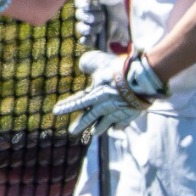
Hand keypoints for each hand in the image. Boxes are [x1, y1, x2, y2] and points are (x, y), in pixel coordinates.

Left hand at [51, 51, 167, 139]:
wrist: (141, 81)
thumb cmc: (117, 69)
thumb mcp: (98, 61)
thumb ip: (87, 63)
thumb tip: (82, 65)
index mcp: (94, 95)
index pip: (77, 102)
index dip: (66, 107)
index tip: (55, 112)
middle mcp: (103, 107)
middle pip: (89, 118)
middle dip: (80, 124)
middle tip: (72, 131)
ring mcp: (117, 112)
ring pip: (105, 123)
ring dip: (98, 129)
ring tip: (94, 133)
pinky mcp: (130, 114)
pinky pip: (121, 123)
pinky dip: (118, 126)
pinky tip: (116, 129)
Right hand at [73, 0, 127, 50]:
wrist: (136, 22)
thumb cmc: (125, 3)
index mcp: (93, 0)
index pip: (79, 1)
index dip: (82, 3)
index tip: (87, 5)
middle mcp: (91, 13)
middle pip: (79, 14)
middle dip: (88, 16)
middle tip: (101, 16)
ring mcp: (93, 26)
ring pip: (81, 27)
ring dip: (88, 28)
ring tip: (101, 27)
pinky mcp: (96, 38)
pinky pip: (85, 40)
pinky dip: (86, 40)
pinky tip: (93, 37)